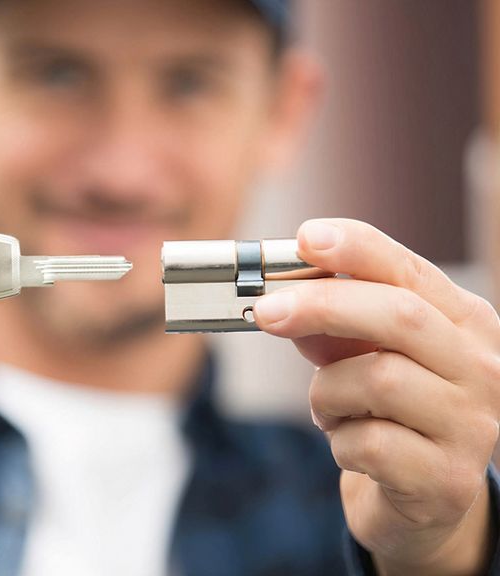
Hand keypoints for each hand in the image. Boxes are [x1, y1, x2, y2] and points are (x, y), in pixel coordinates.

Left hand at [254, 219, 499, 574]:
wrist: (422, 496)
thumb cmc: (389, 412)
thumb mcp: (361, 357)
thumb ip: (332, 327)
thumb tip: (283, 303)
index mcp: (463, 323)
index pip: (411, 271)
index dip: (358, 249)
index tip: (307, 237)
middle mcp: (481, 367)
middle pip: (399, 315)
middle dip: (321, 305)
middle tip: (265, 311)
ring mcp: (472, 424)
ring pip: (377, 379)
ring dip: (327, 393)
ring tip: (328, 408)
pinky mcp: (448, 478)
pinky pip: (368, 443)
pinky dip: (338, 441)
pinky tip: (347, 444)